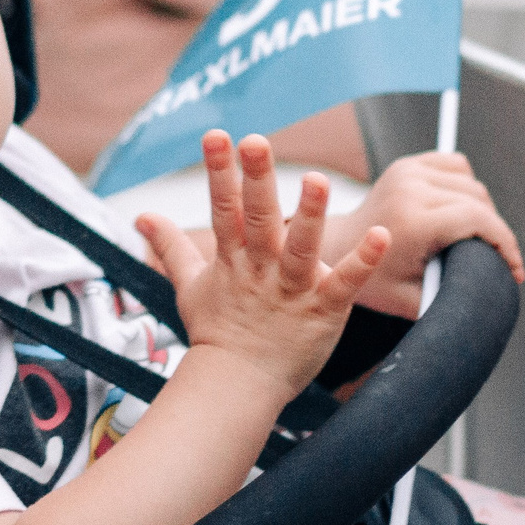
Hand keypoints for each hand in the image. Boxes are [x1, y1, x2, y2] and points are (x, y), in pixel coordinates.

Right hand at [133, 132, 387, 403]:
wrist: (237, 388)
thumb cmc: (217, 334)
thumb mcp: (189, 285)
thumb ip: (170, 246)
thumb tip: (142, 216)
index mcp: (232, 260)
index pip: (222, 208)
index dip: (218, 171)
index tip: (216, 135)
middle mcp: (259, 270)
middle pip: (256, 219)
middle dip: (255, 180)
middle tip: (256, 141)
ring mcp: (291, 291)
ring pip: (300, 248)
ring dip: (309, 214)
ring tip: (317, 178)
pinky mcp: (322, 311)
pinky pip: (344, 284)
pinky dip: (362, 261)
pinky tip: (381, 235)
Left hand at [340, 152, 524, 317]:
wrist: (336, 249)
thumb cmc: (372, 279)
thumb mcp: (412, 300)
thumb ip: (451, 298)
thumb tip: (491, 297)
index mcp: (412, 221)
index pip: (478, 219)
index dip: (506, 244)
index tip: (514, 270)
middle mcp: (410, 189)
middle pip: (479, 200)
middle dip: (497, 231)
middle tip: (500, 259)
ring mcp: (407, 172)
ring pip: (471, 181)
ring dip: (484, 209)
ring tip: (480, 237)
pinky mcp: (406, 165)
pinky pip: (455, 165)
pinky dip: (466, 184)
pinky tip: (462, 208)